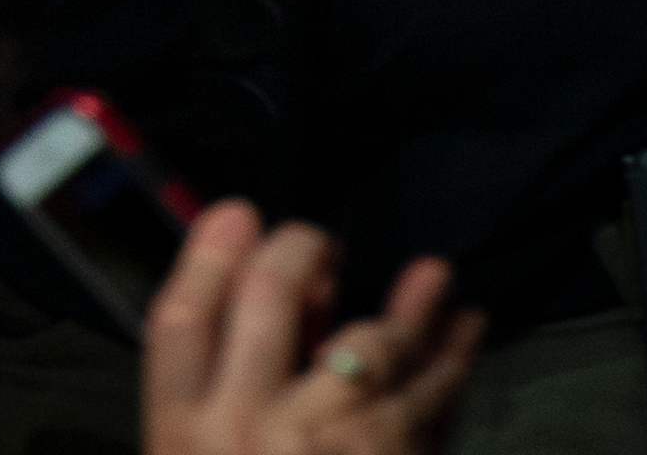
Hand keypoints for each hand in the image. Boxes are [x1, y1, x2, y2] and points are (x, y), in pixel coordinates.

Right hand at [138, 206, 476, 454]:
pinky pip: (427, 399)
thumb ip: (227, 404)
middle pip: (267, 302)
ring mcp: (320, 445)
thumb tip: (286, 319)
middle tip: (318, 239)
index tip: (235, 214)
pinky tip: (467, 329)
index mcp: (179, 436)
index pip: (180, 320)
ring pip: (366, 344)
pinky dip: (451, 359)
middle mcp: (243, 428)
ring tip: (438, 280)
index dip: (206, 257)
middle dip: (297, 253)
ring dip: (409, 309)